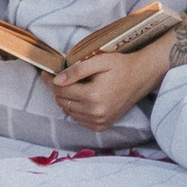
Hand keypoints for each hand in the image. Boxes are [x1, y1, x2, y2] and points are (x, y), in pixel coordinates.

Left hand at [49, 39, 166, 129]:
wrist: (141, 77)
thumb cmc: (120, 65)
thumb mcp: (99, 61)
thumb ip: (77, 71)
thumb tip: (57, 80)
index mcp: (94, 96)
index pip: (61, 91)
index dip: (50, 81)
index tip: (45, 73)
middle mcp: (96, 113)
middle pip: (63, 101)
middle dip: (57, 89)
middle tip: (58, 77)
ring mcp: (100, 121)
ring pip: (69, 111)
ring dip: (66, 99)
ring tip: (72, 85)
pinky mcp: (103, 125)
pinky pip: (79, 119)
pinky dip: (76, 109)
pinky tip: (82, 97)